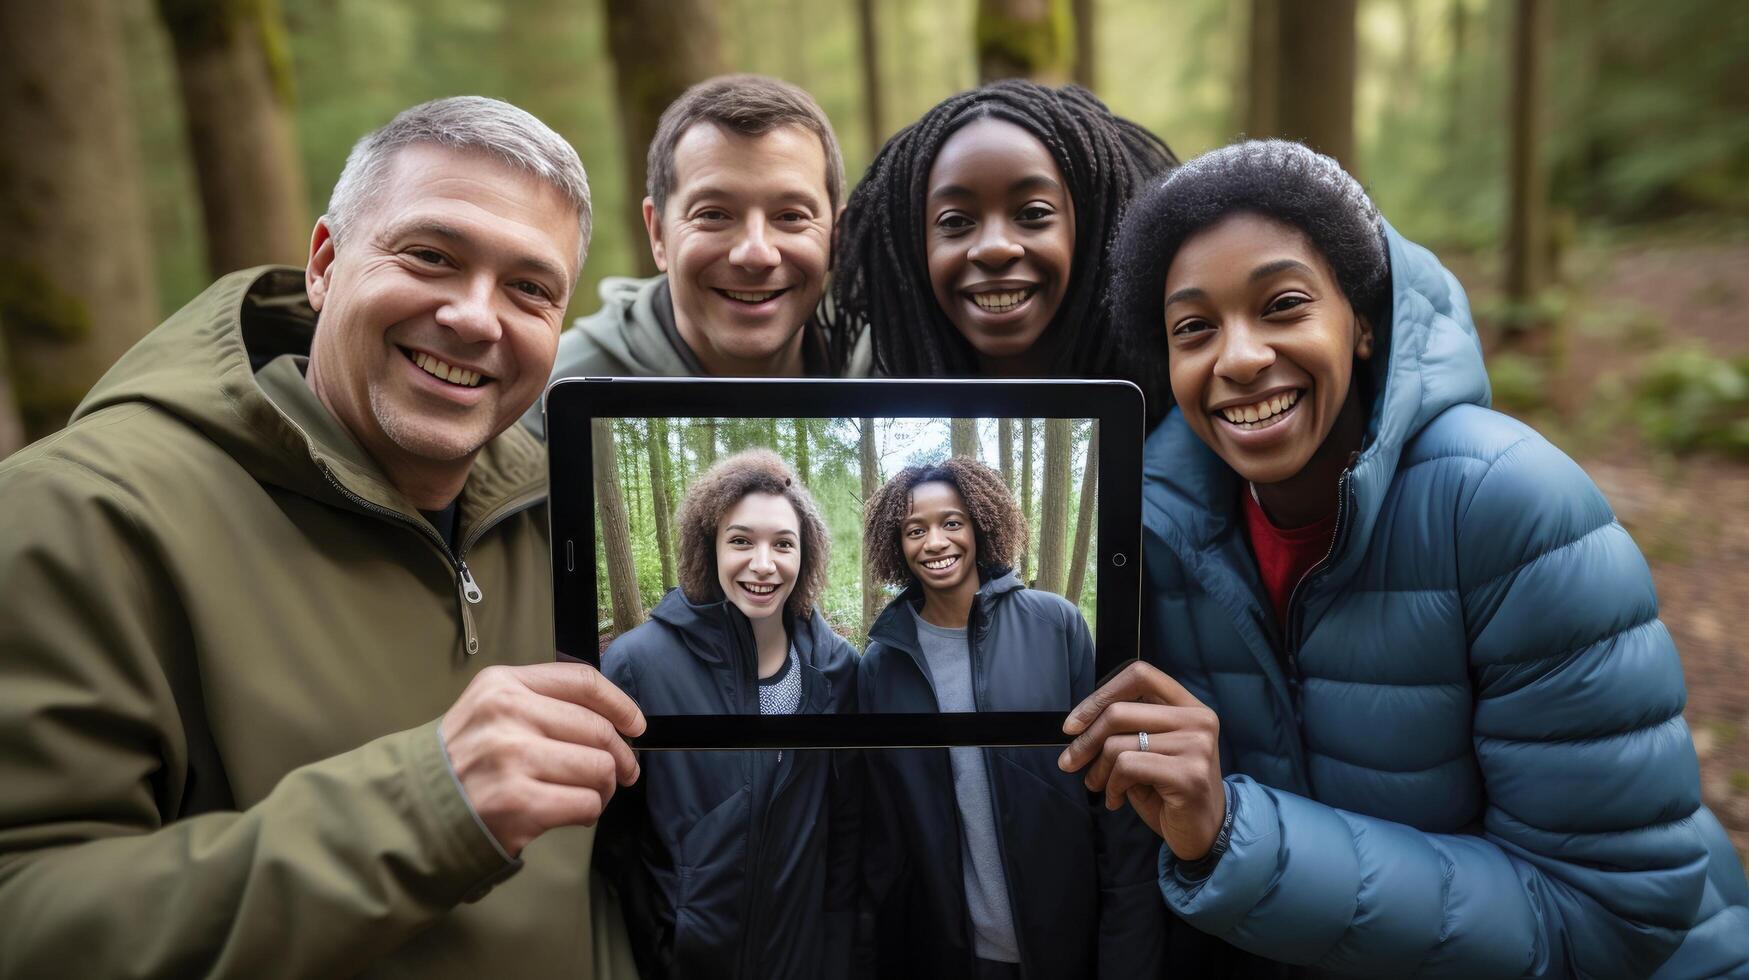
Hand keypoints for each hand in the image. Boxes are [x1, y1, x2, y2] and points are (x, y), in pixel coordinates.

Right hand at [440, 662, 645, 854]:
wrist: (415, 809)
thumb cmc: (463, 761)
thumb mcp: (489, 709)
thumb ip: (542, 702)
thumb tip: (613, 720)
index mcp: (504, 684)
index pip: (583, 682)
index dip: (621, 704)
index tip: (636, 724)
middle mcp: (508, 715)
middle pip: (598, 729)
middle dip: (620, 756)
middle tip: (622, 772)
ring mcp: (513, 758)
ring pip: (598, 768)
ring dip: (603, 787)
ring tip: (587, 794)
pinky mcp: (519, 803)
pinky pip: (586, 804)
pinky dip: (588, 811)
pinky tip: (570, 812)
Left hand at [1057, 662, 1224, 860]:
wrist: (1205, 833)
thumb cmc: (1169, 791)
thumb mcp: (1148, 751)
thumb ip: (1126, 730)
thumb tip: (1077, 724)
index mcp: (1188, 705)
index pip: (1139, 675)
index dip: (1100, 695)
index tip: (1074, 723)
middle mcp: (1198, 719)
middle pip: (1120, 711)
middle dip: (1085, 740)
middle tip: (1070, 762)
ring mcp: (1197, 746)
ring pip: (1118, 744)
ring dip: (1098, 770)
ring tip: (1097, 785)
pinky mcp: (1189, 774)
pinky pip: (1127, 767)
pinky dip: (1112, 786)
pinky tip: (1115, 799)